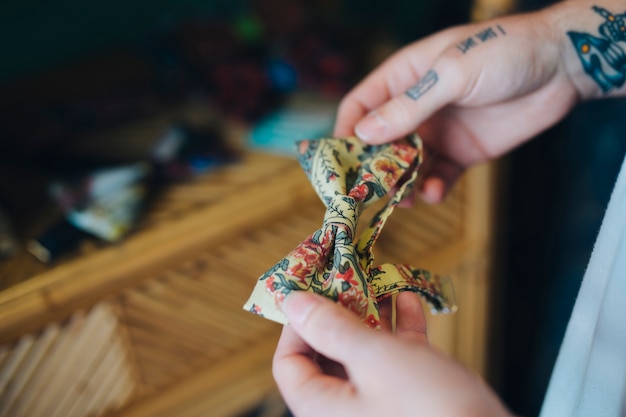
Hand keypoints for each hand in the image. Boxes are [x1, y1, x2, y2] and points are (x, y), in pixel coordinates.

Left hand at [273, 292, 512, 416]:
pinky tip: (407, 301)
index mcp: (322, 409)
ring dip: (371, 314)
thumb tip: (293, 303)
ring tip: (378, 281)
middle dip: (338, 311)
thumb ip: (331, 328)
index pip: (289, 362)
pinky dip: (399, 330)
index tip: (311, 291)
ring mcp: (378, 405)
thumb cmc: (431, 410)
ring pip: (362, 353)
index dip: (296, 323)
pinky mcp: (409, 400)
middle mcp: (345, 410)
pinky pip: (394, 360)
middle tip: (348, 277)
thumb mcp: (374, 359)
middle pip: (327, 353)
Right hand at [334, 7, 579, 202]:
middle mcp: (416, 106)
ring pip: (406, 165)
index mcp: (405, 77)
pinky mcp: (461, 153)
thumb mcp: (452, 74)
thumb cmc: (505, 52)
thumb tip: (364, 134)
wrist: (563, 66)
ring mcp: (438, 131)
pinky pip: (437, 176)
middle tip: (370, 191)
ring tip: (404, 200)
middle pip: (379, 141)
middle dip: (373, 166)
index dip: (346, 131)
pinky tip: (434, 193)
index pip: (361, 105)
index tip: (340, 161)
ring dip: (401, 184)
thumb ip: (409, 106)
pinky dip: (431, 189)